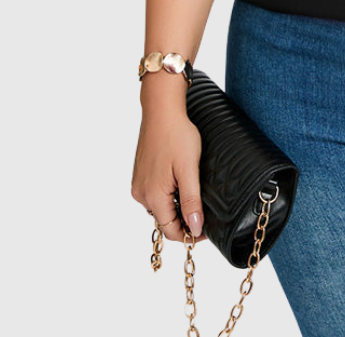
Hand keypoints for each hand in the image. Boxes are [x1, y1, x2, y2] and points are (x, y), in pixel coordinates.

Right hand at [131, 105, 207, 244]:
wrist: (161, 111)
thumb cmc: (176, 136)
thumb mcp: (189, 169)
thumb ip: (191, 200)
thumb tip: (194, 228)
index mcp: (153, 196)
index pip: (170, 230)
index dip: (189, 234)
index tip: (205, 230)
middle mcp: (141, 194)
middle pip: (164, 220)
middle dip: (183, 220)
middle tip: (204, 211)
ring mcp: (139, 184)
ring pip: (160, 207)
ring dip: (176, 207)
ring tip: (194, 194)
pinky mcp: (140, 175)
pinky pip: (154, 194)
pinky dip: (168, 195)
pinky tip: (180, 183)